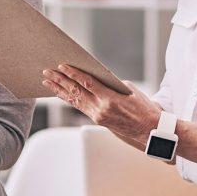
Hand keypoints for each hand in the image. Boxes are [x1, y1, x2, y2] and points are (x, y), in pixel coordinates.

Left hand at [42, 65, 160, 143]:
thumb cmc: (142, 107)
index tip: (62, 66)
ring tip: (47, 81)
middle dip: (60, 81)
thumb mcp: (129, 90)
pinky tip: (60, 92)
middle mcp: (100, 108)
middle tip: (47, 72)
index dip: (73, 74)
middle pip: (76, 91)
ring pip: (74, 100)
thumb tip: (95, 77)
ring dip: (59, 90)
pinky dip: (69, 99)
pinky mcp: (97, 120)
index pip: (87, 83)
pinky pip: (80, 107)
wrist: (149, 130)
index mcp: (110, 98)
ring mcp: (97, 116)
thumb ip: (110, 83)